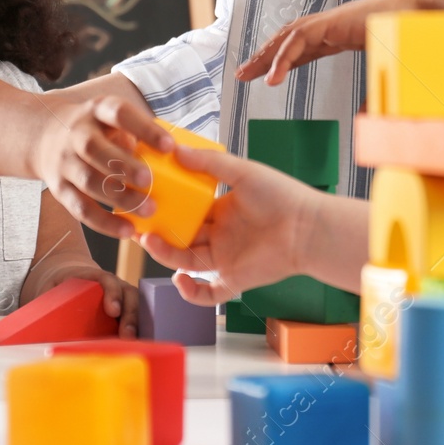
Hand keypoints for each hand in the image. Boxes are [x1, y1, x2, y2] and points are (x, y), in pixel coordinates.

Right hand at [32, 96, 174, 239]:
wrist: (45, 137)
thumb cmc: (97, 130)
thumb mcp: (113, 119)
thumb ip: (139, 133)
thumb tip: (180, 155)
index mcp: (97, 111)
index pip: (119, 114)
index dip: (144, 129)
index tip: (170, 146)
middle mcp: (77, 134)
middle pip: (95, 149)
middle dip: (124, 166)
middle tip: (151, 180)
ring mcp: (64, 161)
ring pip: (89, 181)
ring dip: (120, 198)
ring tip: (149, 208)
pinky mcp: (59, 188)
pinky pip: (80, 208)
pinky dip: (104, 223)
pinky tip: (127, 230)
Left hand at [34, 260, 140, 337]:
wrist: (68, 277)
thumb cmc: (58, 287)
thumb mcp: (51, 291)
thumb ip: (46, 304)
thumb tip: (30, 328)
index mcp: (95, 277)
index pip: (108, 281)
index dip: (112, 294)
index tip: (112, 311)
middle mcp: (114, 285)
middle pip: (129, 295)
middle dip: (130, 315)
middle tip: (127, 334)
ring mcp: (124, 297)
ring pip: (139, 306)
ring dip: (139, 324)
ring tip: (135, 343)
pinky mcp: (128, 310)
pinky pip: (140, 316)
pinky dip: (143, 329)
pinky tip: (142, 345)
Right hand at [137, 144, 327, 302]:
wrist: (308, 227)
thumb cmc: (281, 195)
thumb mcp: (242, 172)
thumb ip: (210, 163)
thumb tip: (175, 150)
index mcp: (220, 210)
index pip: (185, 211)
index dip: (164, 209)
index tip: (144, 200)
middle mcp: (220, 236)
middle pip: (180, 237)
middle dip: (157, 233)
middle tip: (136, 224)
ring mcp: (225, 259)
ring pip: (186, 262)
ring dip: (166, 254)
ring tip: (149, 242)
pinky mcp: (234, 281)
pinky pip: (207, 294)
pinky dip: (191, 292)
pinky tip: (180, 279)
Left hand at [236, 0, 442, 85]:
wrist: (428, 16)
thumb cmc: (415, 41)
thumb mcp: (389, 77)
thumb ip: (376, 96)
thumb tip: (368, 119)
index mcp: (344, 33)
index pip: (305, 46)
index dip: (284, 60)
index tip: (268, 76)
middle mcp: (334, 24)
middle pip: (289, 39)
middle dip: (265, 56)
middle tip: (243, 73)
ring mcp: (332, 20)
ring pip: (288, 37)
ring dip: (265, 55)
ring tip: (245, 75)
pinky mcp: (333, 21)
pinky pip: (299, 39)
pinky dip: (282, 58)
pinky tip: (271, 78)